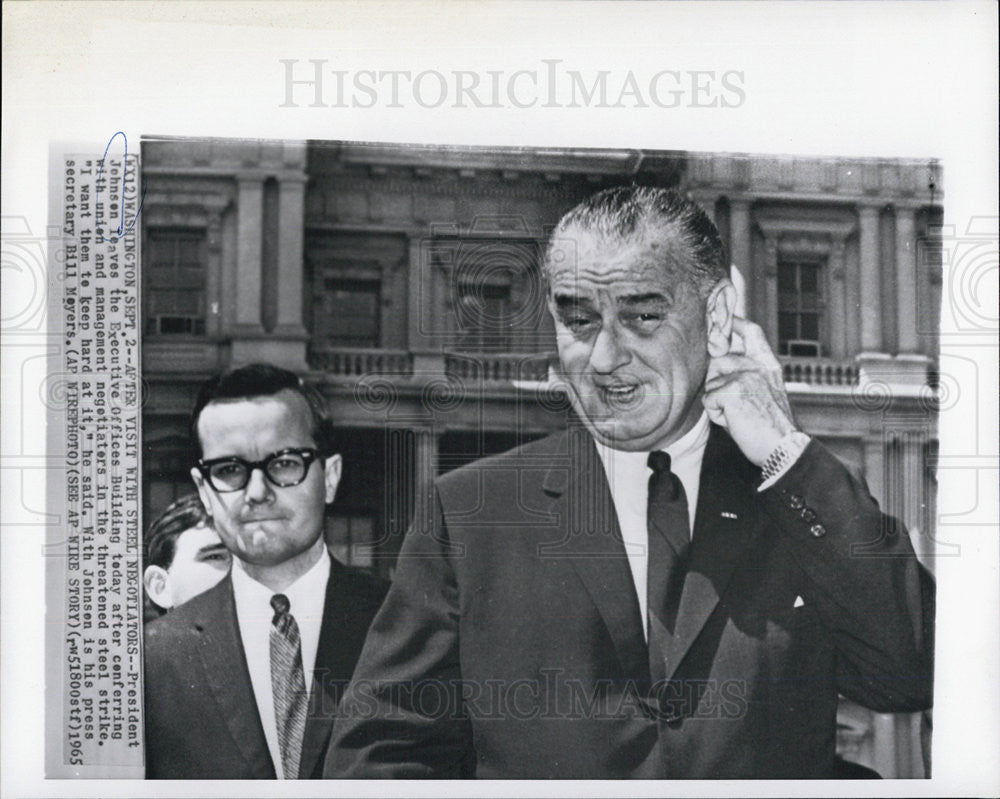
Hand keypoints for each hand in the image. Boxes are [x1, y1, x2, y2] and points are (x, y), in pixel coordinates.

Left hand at [702, 317, 796, 466]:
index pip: (752, 332)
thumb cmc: (772, 425)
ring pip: (711, 384)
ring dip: (718, 403)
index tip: (724, 318)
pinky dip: (717, 416)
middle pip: (718, 361)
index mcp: (768, 364)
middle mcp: (757, 366)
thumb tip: (719, 360)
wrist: (784, 448)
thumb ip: (746, 374)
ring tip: (739, 415)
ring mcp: (743, 376)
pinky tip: (736, 422)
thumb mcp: (765, 391)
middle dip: (717, 384)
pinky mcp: (730, 390)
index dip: (735, 322)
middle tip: (738, 407)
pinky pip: (709, 401)